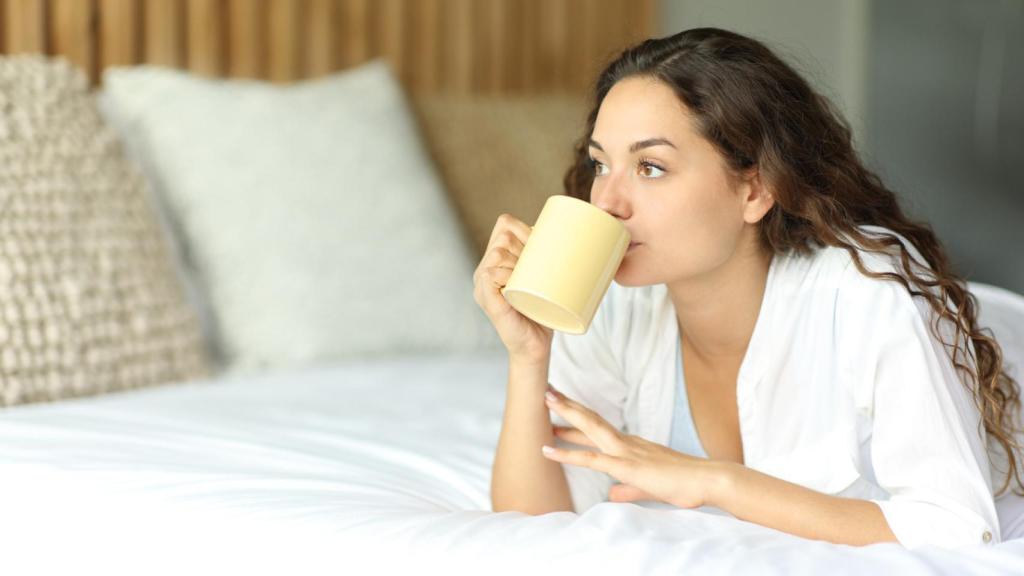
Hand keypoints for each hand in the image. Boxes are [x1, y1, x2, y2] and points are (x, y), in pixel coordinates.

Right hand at [473, 214, 552, 361]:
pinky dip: (505, 274)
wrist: (535, 347)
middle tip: (540, 264)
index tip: (541, 242)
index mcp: (496, 261)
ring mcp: (482, 285)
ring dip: (518, 259)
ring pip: (497, 253)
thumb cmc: (542, 313)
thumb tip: (579, 235)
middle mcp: (484, 270)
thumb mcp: (543, 280)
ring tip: (530, 276)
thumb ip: (547, 260)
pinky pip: (490, 274)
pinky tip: (515, 282)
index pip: (504, 225)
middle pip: (503, 236)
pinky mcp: (486, 299)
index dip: (523, 226)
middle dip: (525, 243)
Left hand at [543, 387, 722, 508]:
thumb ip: (627, 489)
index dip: (578, 417)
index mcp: (632, 445)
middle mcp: (626, 442)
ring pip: (589, 428)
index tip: (560, 406)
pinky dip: (568, 454)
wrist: (708, 481)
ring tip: (544, 400)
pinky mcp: (627, 466)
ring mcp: (626, 452)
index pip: (599, 428)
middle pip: (591, 419)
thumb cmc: (685, 484)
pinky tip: (549, 450)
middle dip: (567, 405)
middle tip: (545, 391)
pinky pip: (592, 459)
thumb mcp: (648, 488)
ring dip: (566, 414)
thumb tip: (611, 494)